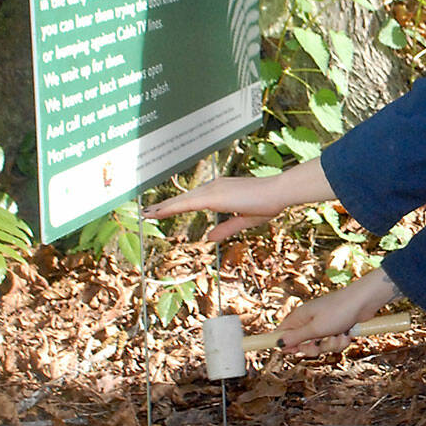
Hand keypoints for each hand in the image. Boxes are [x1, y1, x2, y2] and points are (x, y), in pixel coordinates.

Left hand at [142, 160, 334, 243]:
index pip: (194, 199)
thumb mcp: (244, 220)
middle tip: (147, 212)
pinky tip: (158, 212)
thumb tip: (208, 238)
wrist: (278, 193)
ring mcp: (212, 190)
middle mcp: (214, 187)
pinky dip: (170, 208)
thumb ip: (225, 229)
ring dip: (163, 207)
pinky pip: (186, 204)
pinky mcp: (213, 196)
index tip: (164, 209)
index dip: (179, 204)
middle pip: (184, 198)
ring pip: (182, 201)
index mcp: (221, 191)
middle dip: (165, 206)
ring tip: (146, 214)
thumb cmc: (268, 203)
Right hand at [270, 270, 397, 357]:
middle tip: (321, 343)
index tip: (295, 351)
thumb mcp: (315, 328)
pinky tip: (347, 334)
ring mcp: (324, 325)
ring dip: (331, 345)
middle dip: (314, 348)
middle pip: (302, 344)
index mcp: (299, 317)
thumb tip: (277, 343)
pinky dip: (340, 341)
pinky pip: (333, 343)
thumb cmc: (339, 311)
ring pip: (320, 346)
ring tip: (338, 335)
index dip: (286, 345)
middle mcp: (309, 321)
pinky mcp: (336, 328)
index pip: (282, 333)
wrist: (364, 301)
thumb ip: (296, 337)